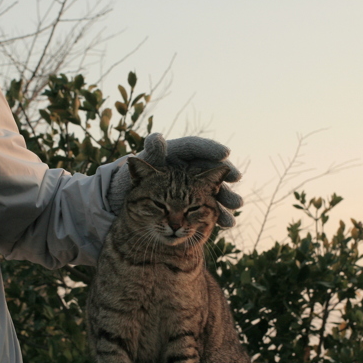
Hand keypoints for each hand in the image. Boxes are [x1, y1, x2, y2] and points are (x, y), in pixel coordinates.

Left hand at [107, 133, 242, 226]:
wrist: (126, 204)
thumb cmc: (131, 181)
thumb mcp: (138, 168)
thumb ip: (151, 155)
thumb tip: (156, 139)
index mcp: (175, 154)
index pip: (194, 147)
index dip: (209, 149)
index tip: (223, 153)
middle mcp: (187, 168)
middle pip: (210, 168)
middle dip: (226, 174)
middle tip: (236, 177)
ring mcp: (193, 186)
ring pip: (215, 190)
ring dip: (227, 197)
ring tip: (236, 204)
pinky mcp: (194, 204)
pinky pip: (210, 209)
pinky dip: (219, 216)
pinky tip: (227, 223)